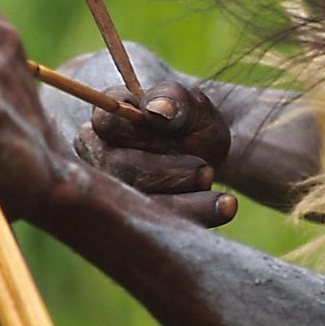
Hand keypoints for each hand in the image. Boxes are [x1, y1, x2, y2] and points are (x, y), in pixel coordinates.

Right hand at [74, 83, 236, 225]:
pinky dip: (196, 215)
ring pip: (138, 202)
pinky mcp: (135, 219)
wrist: (211, 152)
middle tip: (205, 170)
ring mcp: (113, 191)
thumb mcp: (193, 105)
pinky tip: (225, 205)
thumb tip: (156, 109)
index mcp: (106, 120)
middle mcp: (99, 157)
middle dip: (167, 172)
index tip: (177, 132)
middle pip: (120, 169)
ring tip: (212, 181)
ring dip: (183, 198)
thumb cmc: (192, 122)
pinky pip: (158, 226)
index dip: (143, 131)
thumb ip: (174, 99)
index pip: (108, 123)